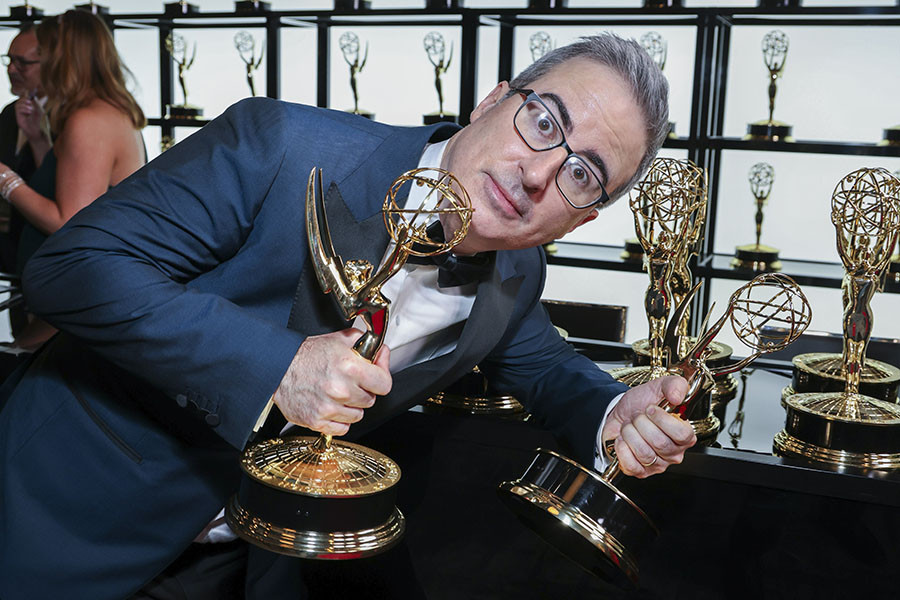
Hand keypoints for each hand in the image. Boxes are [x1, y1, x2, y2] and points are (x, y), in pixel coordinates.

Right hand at [14, 92, 46, 143]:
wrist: (36, 130)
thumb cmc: (39, 120)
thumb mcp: (40, 110)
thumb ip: (37, 103)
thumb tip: (34, 97)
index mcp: (33, 106)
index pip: (31, 98)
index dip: (31, 94)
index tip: (35, 91)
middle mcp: (27, 108)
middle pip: (22, 99)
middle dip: (25, 99)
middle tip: (29, 102)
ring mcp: (22, 111)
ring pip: (19, 103)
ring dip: (24, 104)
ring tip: (30, 109)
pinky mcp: (18, 115)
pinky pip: (17, 108)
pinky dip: (23, 108)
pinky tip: (28, 112)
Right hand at [272, 328, 391, 436]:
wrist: (277, 367)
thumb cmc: (306, 354)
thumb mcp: (339, 339)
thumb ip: (365, 343)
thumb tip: (381, 352)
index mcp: (350, 367)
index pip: (384, 384)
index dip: (381, 377)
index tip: (376, 375)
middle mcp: (340, 389)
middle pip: (370, 400)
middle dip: (363, 391)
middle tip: (350, 381)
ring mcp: (329, 407)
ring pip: (358, 415)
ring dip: (351, 406)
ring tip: (338, 393)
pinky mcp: (317, 421)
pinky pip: (343, 428)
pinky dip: (339, 420)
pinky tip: (331, 406)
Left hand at [601, 375, 695, 477]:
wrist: (618, 414)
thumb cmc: (640, 405)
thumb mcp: (658, 387)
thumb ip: (674, 385)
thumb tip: (678, 396)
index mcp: (684, 434)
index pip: (682, 434)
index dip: (663, 420)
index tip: (650, 409)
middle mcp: (674, 452)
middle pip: (660, 443)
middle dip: (641, 424)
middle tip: (637, 417)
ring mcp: (658, 464)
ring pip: (644, 453)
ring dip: (630, 434)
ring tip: (630, 427)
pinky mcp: (640, 471)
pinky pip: (631, 465)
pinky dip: (622, 449)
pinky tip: (623, 440)